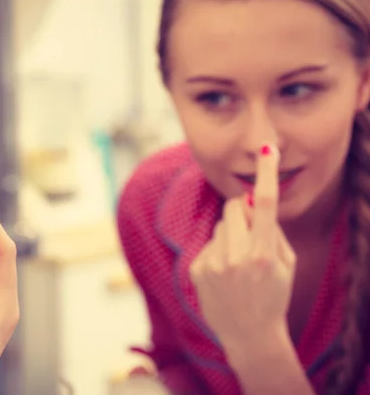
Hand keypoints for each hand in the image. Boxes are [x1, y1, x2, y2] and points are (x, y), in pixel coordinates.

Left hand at [189, 144, 295, 350]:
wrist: (249, 334)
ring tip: (237, 264)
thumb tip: (249, 201)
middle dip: (241, 211)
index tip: (267, 149)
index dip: (266, 174)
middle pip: (233, 208)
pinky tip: (223, 275)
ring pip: (220, 226)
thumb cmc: (272, 294)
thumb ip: (270, 230)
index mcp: (264, 255)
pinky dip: (217, 252)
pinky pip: (208, 243)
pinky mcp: (197, 270)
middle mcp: (237, 258)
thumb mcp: (285, 264)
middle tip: (250, 232)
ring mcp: (214, 264)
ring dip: (230, 235)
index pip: (265, 205)